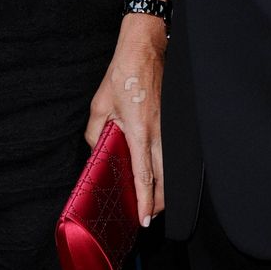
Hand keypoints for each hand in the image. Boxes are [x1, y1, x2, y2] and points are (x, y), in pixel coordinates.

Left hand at [85, 13, 165, 225]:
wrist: (144, 49)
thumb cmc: (122, 75)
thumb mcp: (100, 106)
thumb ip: (97, 134)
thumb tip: (100, 153)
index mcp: (139, 130)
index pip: (144, 174)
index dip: (144, 200)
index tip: (144, 220)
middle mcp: (158, 132)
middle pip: (164, 178)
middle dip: (158, 201)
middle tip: (148, 216)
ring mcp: (169, 127)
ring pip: (171, 167)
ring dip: (163, 186)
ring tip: (152, 201)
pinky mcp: (172, 120)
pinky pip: (171, 151)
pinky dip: (166, 168)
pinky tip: (158, 173)